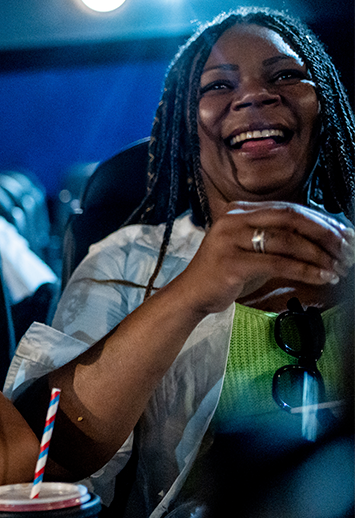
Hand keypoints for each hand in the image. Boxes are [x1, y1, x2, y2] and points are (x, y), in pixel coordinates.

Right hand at [176, 201, 353, 314]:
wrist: (192, 294)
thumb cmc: (226, 273)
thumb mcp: (251, 248)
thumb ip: (278, 237)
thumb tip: (325, 237)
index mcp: (239, 210)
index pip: (289, 209)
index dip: (322, 221)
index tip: (345, 236)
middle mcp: (233, 219)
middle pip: (291, 218)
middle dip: (325, 234)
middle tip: (347, 250)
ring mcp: (229, 239)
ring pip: (287, 241)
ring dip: (318, 256)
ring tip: (338, 269)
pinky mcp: (231, 262)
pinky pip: (278, 264)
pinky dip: (305, 271)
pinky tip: (321, 278)